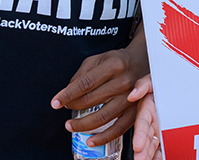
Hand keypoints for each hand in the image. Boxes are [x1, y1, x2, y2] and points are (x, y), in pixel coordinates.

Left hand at [51, 30, 148, 146]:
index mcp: (113, 65)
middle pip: (92, 100)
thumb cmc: (117, 61)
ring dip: (82, 125)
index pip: (85, 83)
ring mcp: (131, 98)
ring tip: (70, 126)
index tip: (55, 102)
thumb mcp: (100, 58)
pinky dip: (103, 138)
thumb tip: (67, 91)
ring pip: (103, 117)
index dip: (68, 94)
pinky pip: (118, 129)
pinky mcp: (136, 111)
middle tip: (65, 108)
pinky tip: (90, 140)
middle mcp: (123, 81)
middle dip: (73, 107)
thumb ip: (83, 73)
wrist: (143, 63)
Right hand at [129, 75, 161, 159]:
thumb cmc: (167, 82)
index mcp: (147, 109)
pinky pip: (164, 149)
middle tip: (140, 159)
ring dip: (149, 156)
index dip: (139, 134)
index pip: (141, 123)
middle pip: (146, 139)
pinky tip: (162, 159)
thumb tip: (132, 95)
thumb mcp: (155, 79)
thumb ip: (144, 84)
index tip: (137, 145)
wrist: (186, 87)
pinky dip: (161, 156)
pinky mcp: (169, 138)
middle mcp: (152, 123)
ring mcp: (160, 132)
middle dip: (142, 151)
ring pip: (154, 147)